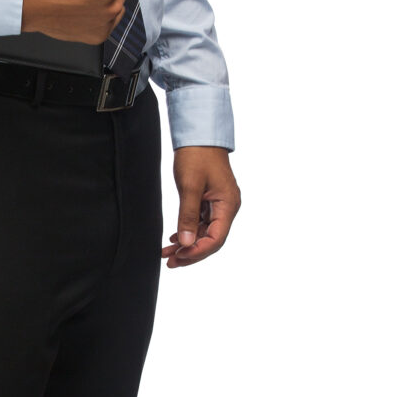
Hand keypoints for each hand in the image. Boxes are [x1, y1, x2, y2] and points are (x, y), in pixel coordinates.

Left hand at [162, 147, 240, 267]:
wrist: (199, 134)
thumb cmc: (197, 155)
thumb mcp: (190, 186)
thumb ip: (188, 216)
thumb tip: (186, 243)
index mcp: (228, 205)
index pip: (216, 239)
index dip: (197, 252)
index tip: (178, 257)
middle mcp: (227, 207)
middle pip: (211, 240)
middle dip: (191, 253)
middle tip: (170, 262)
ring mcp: (219, 204)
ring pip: (205, 233)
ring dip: (187, 244)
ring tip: (167, 254)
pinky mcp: (210, 200)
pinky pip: (201, 223)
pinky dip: (188, 232)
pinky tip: (174, 239)